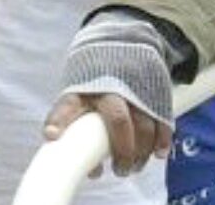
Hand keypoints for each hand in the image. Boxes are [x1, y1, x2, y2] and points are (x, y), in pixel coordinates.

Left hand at [43, 92, 170, 177]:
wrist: (121, 43)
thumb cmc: (94, 81)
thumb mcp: (80, 96)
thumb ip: (82, 130)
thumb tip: (94, 171)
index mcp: (81, 89)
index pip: (67, 105)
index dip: (58, 121)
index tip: (52, 135)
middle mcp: (108, 88)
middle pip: (118, 120)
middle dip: (122, 151)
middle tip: (120, 171)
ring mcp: (134, 89)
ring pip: (144, 125)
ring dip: (142, 152)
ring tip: (135, 167)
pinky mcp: (154, 91)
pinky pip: (161, 120)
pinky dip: (161, 141)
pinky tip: (158, 154)